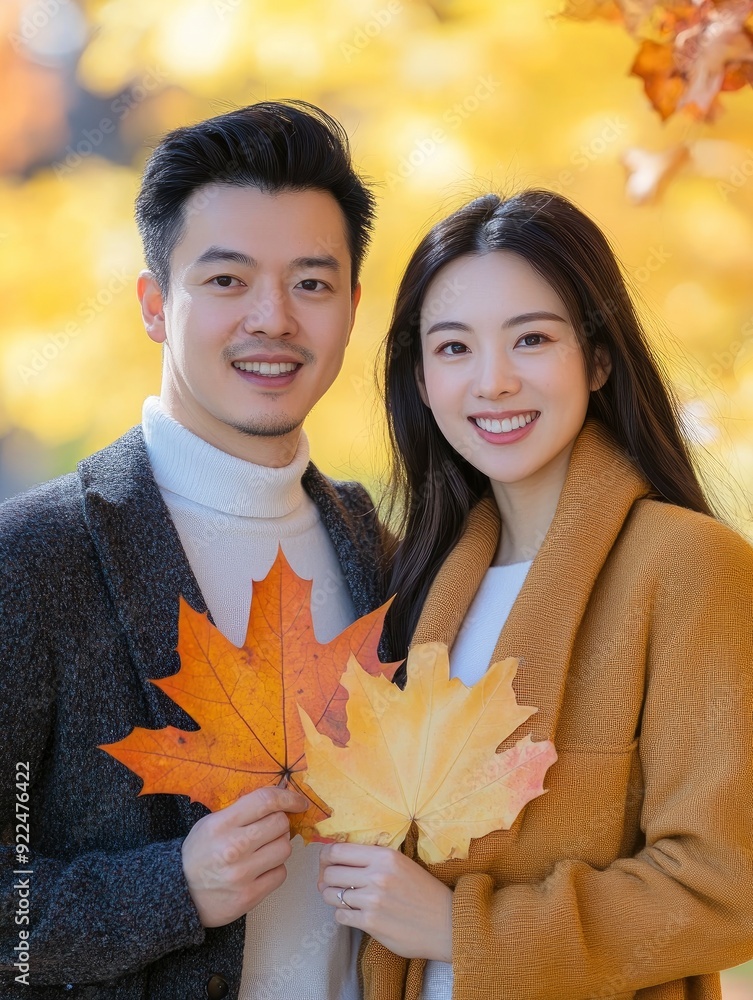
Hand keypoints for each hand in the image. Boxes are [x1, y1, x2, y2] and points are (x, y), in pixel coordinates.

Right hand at [182, 786, 307, 926]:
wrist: (178, 894)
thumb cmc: (199, 854)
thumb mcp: (211, 823)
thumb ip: (242, 811)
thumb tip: (279, 800)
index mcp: (222, 824)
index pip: (265, 801)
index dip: (288, 798)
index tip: (299, 802)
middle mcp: (233, 848)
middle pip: (280, 824)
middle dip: (280, 824)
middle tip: (269, 830)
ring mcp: (242, 874)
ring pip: (284, 849)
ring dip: (278, 847)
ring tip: (262, 851)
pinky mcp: (249, 896)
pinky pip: (280, 874)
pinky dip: (275, 870)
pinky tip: (260, 869)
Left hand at [318, 843, 452, 960]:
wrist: (446, 923)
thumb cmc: (423, 891)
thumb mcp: (401, 864)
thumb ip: (373, 859)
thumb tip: (339, 856)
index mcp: (384, 856)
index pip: (338, 850)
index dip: (326, 856)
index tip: (326, 861)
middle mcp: (376, 875)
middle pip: (331, 872)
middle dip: (326, 877)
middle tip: (331, 882)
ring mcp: (372, 901)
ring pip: (331, 895)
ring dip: (333, 897)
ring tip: (342, 898)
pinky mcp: (371, 923)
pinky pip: (340, 916)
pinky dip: (343, 915)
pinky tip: (354, 913)